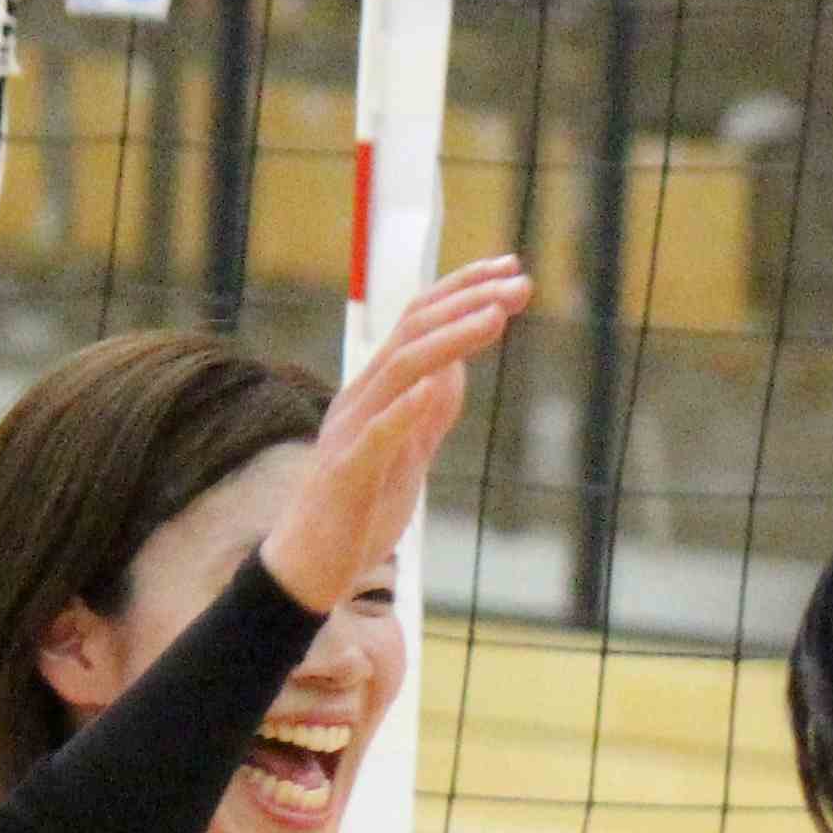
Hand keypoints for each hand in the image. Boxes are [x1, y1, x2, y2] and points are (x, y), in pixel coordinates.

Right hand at [257, 259, 534, 612]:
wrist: (312, 564)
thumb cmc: (359, 506)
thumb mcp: (406, 452)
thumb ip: (428, 412)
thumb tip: (455, 369)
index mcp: (377, 390)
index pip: (419, 322)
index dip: (463, 291)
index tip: (510, 268)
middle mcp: (361, 397)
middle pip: (413, 332)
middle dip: (469, 302)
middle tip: (520, 282)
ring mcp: (351, 431)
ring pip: (400, 370)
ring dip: (450, 339)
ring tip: (495, 316)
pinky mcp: (347, 472)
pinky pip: (377, 433)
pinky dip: (406, 407)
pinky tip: (435, 384)